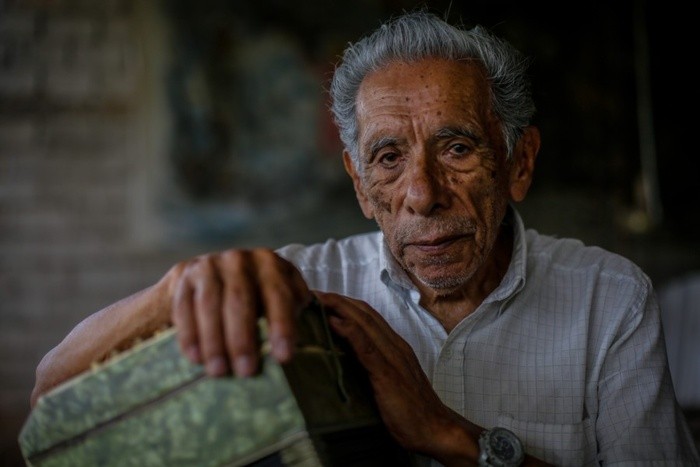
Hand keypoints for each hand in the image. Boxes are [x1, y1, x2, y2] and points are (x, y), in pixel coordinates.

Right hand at [166, 248, 312, 376]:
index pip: (279, 294)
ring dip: (214, 341)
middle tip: (246, 372)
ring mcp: (209, 264)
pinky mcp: (184, 275)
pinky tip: (195, 358)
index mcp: (270, 263)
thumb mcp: (278, 298)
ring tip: (219, 372)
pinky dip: (190, 334)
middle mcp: (239, 258)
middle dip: (244, 339)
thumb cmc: (256, 296)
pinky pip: (184, 306)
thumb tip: (309, 345)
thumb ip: (292, 312)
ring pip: (210, 304)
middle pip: (240, 300)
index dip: (282, 326)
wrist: (213, 278)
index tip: (284, 358)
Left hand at [317, 292, 480, 461]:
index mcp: (394, 347)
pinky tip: (334, 322)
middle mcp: (394, 346)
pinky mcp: (388, 374)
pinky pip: (368, 347)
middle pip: (363, 312)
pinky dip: (350, 331)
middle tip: (310, 292)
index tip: (320, 299)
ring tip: (316, 298)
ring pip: (365, 323)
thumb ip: (370, 369)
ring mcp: (393, 358)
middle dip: (336, 299)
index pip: (367, 316)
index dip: (344, 304)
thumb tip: (343, 361)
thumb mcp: (387, 384)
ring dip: (339, 307)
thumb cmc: (410, 412)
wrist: (436, 431)